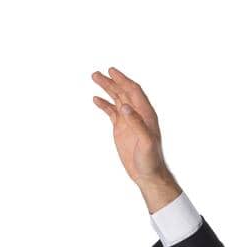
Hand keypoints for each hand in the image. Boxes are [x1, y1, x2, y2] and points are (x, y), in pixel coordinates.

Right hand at [91, 67, 172, 186]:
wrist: (148, 175)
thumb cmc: (151, 160)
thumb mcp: (146, 142)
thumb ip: (137, 123)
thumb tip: (125, 106)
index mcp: (146, 114)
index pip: (134, 91)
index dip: (123, 80)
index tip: (111, 71)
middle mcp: (137, 114)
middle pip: (123, 92)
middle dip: (111, 82)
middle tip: (97, 74)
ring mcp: (128, 121)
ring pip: (117, 99)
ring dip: (107, 88)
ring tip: (95, 78)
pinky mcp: (121, 129)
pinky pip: (111, 112)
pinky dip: (104, 104)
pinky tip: (96, 99)